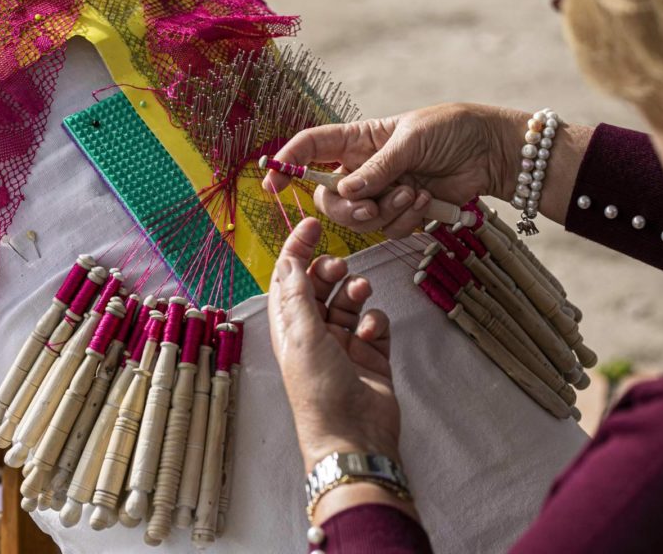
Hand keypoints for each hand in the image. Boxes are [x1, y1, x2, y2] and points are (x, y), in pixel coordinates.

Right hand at [262, 103, 528, 237]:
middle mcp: (363, 167)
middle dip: (344, 209)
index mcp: (358, 139)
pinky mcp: (403, 212)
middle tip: (368, 207)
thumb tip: (347, 192)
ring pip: (359, 219)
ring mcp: (382, 192)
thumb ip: (379, 168)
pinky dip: (406, 219)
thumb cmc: (453, 130)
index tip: (272, 182)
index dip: (287, 163)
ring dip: (386, 212)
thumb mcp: (412, 140)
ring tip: (415, 192)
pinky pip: (388, 228)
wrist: (492, 152)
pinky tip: (426, 200)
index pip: (311, 148)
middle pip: (328, 197)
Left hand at [268, 217, 401, 470]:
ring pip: (350, 301)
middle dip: (330, 271)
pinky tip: (371, 331)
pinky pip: (375, 323)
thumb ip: (298, 296)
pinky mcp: (372, 356)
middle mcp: (315, 335)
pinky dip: (375, 320)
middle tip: (339, 264)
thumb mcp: (302, 337)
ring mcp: (344, 345)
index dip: (297, 251)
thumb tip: (287, 261)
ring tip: (360, 291)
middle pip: (320, 287)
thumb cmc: (320, 393)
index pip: (290, 280)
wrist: (354, 436)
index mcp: (290, 329)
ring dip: (355, 291)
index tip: (311, 225)